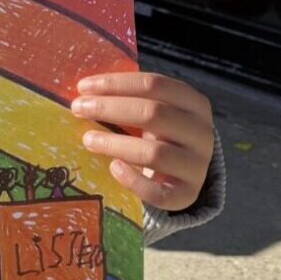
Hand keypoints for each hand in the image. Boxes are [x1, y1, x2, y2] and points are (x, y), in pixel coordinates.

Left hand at [72, 73, 213, 211]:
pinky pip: (160, 193)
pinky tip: (113, 168)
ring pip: (155, 153)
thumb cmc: (160, 134)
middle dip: (110, 108)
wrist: (182, 173)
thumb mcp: (155, 110)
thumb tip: (84, 91)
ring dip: (116, 144)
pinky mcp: (187, 195)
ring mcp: (197, 166)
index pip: (155, 84)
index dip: (116, 84)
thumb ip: (130, 99)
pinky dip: (134, 181)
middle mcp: (202, 133)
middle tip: (78, 108)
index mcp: (194, 103)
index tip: (83, 87)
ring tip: (88, 139)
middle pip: (153, 113)